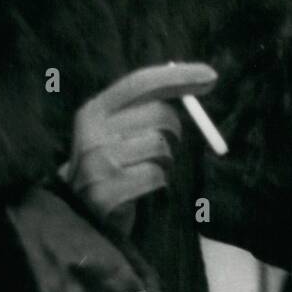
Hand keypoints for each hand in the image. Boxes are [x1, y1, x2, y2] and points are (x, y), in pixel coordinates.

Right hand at [60, 62, 216, 235]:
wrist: (80, 215)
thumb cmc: (114, 163)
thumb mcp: (118, 128)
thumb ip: (149, 103)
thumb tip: (201, 79)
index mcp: (94, 110)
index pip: (142, 83)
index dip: (178, 77)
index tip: (211, 76)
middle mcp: (92, 133)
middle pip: (158, 114)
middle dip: (175, 128)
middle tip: (170, 143)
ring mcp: (97, 164)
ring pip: (160, 146)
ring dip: (166, 159)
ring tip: (147, 168)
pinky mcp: (107, 193)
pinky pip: (156, 175)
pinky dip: (159, 181)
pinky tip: (142, 187)